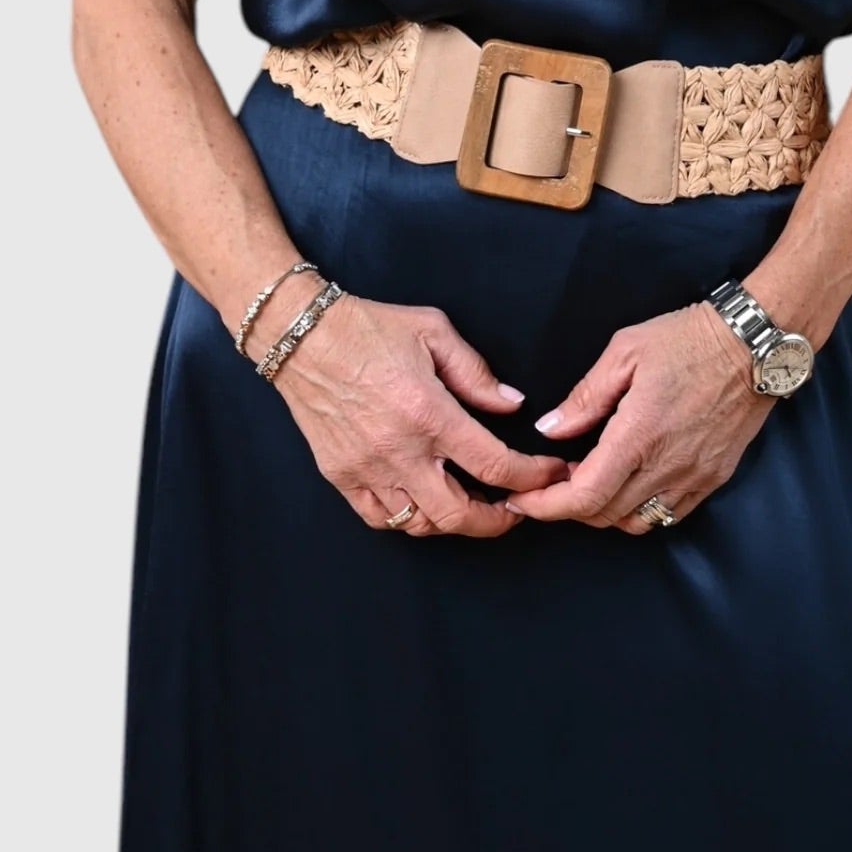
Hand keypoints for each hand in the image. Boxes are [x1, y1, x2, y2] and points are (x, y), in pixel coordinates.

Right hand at [270, 291, 569, 538]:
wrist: (301, 336)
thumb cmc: (369, 328)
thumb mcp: (433, 331)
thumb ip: (476, 373)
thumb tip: (511, 404)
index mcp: (428, 412)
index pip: (494, 465)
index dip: (532, 478)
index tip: (550, 475)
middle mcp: (398, 450)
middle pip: (458, 514)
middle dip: (498, 521)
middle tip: (516, 508)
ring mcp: (366, 469)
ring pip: (420, 523)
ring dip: (453, 520)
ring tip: (472, 503)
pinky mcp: (340, 476)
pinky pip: (381, 518)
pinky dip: (409, 519)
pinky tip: (424, 500)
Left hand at [498, 300, 772, 532]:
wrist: (755, 345)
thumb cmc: (689, 339)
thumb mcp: (625, 351)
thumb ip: (585, 396)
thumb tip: (551, 429)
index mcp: (639, 435)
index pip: (583, 496)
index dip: (546, 506)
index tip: (523, 499)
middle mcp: (667, 466)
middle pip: (604, 515)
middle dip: (568, 506)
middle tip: (553, 479)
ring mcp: (694, 477)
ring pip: (636, 523)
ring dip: (604, 510)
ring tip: (591, 478)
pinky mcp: (714, 478)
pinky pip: (669, 515)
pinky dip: (639, 510)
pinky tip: (629, 481)